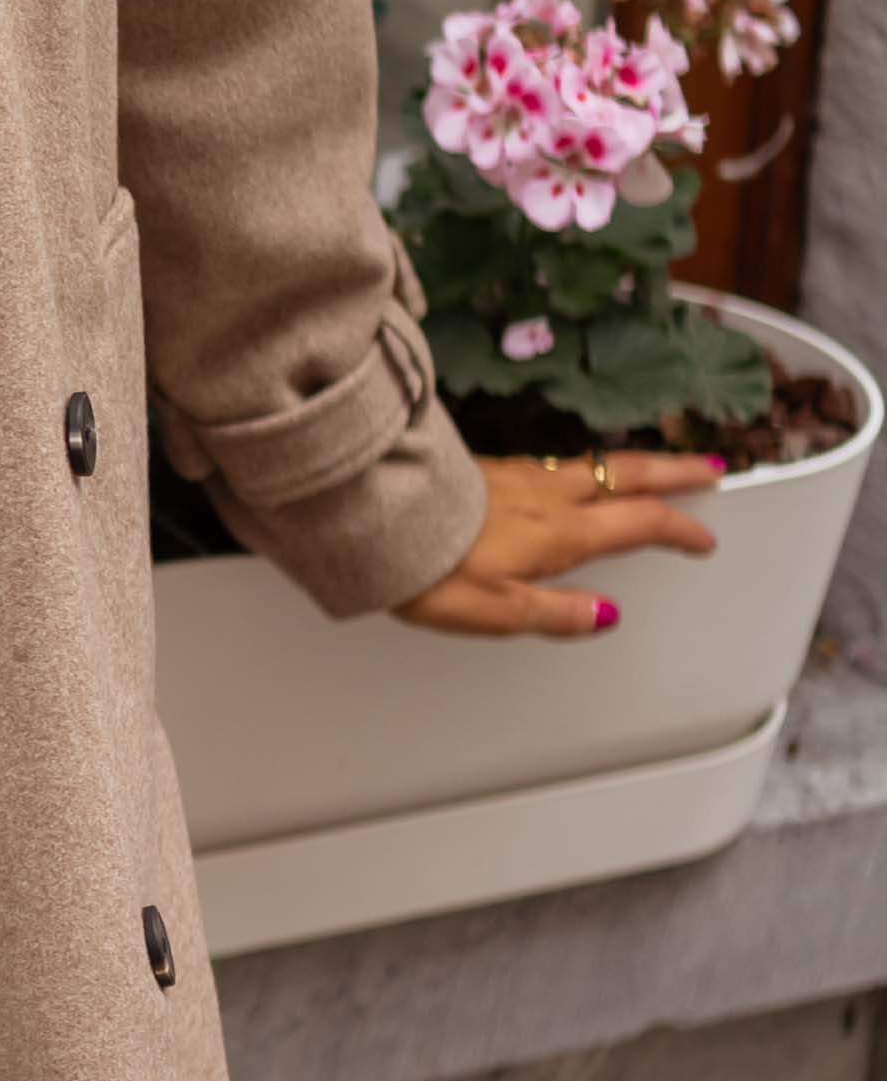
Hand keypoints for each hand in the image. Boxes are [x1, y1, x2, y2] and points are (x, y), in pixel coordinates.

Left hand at [396, 447, 724, 637]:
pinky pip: (555, 463)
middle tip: (708, 469)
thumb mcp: (498, 612)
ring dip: (632, 465)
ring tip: (653, 469)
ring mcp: (517, 476)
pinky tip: (574, 472)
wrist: (371, 516)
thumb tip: (605, 617)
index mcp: (559, 533)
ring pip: (591, 464)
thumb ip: (556, 614)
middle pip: (627, 475)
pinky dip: (585, 465)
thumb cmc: (427, 567)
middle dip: (674, 472)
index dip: (680, 528)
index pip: (640, 523)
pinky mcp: (488, 469)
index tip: (704, 537)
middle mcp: (545, 496)